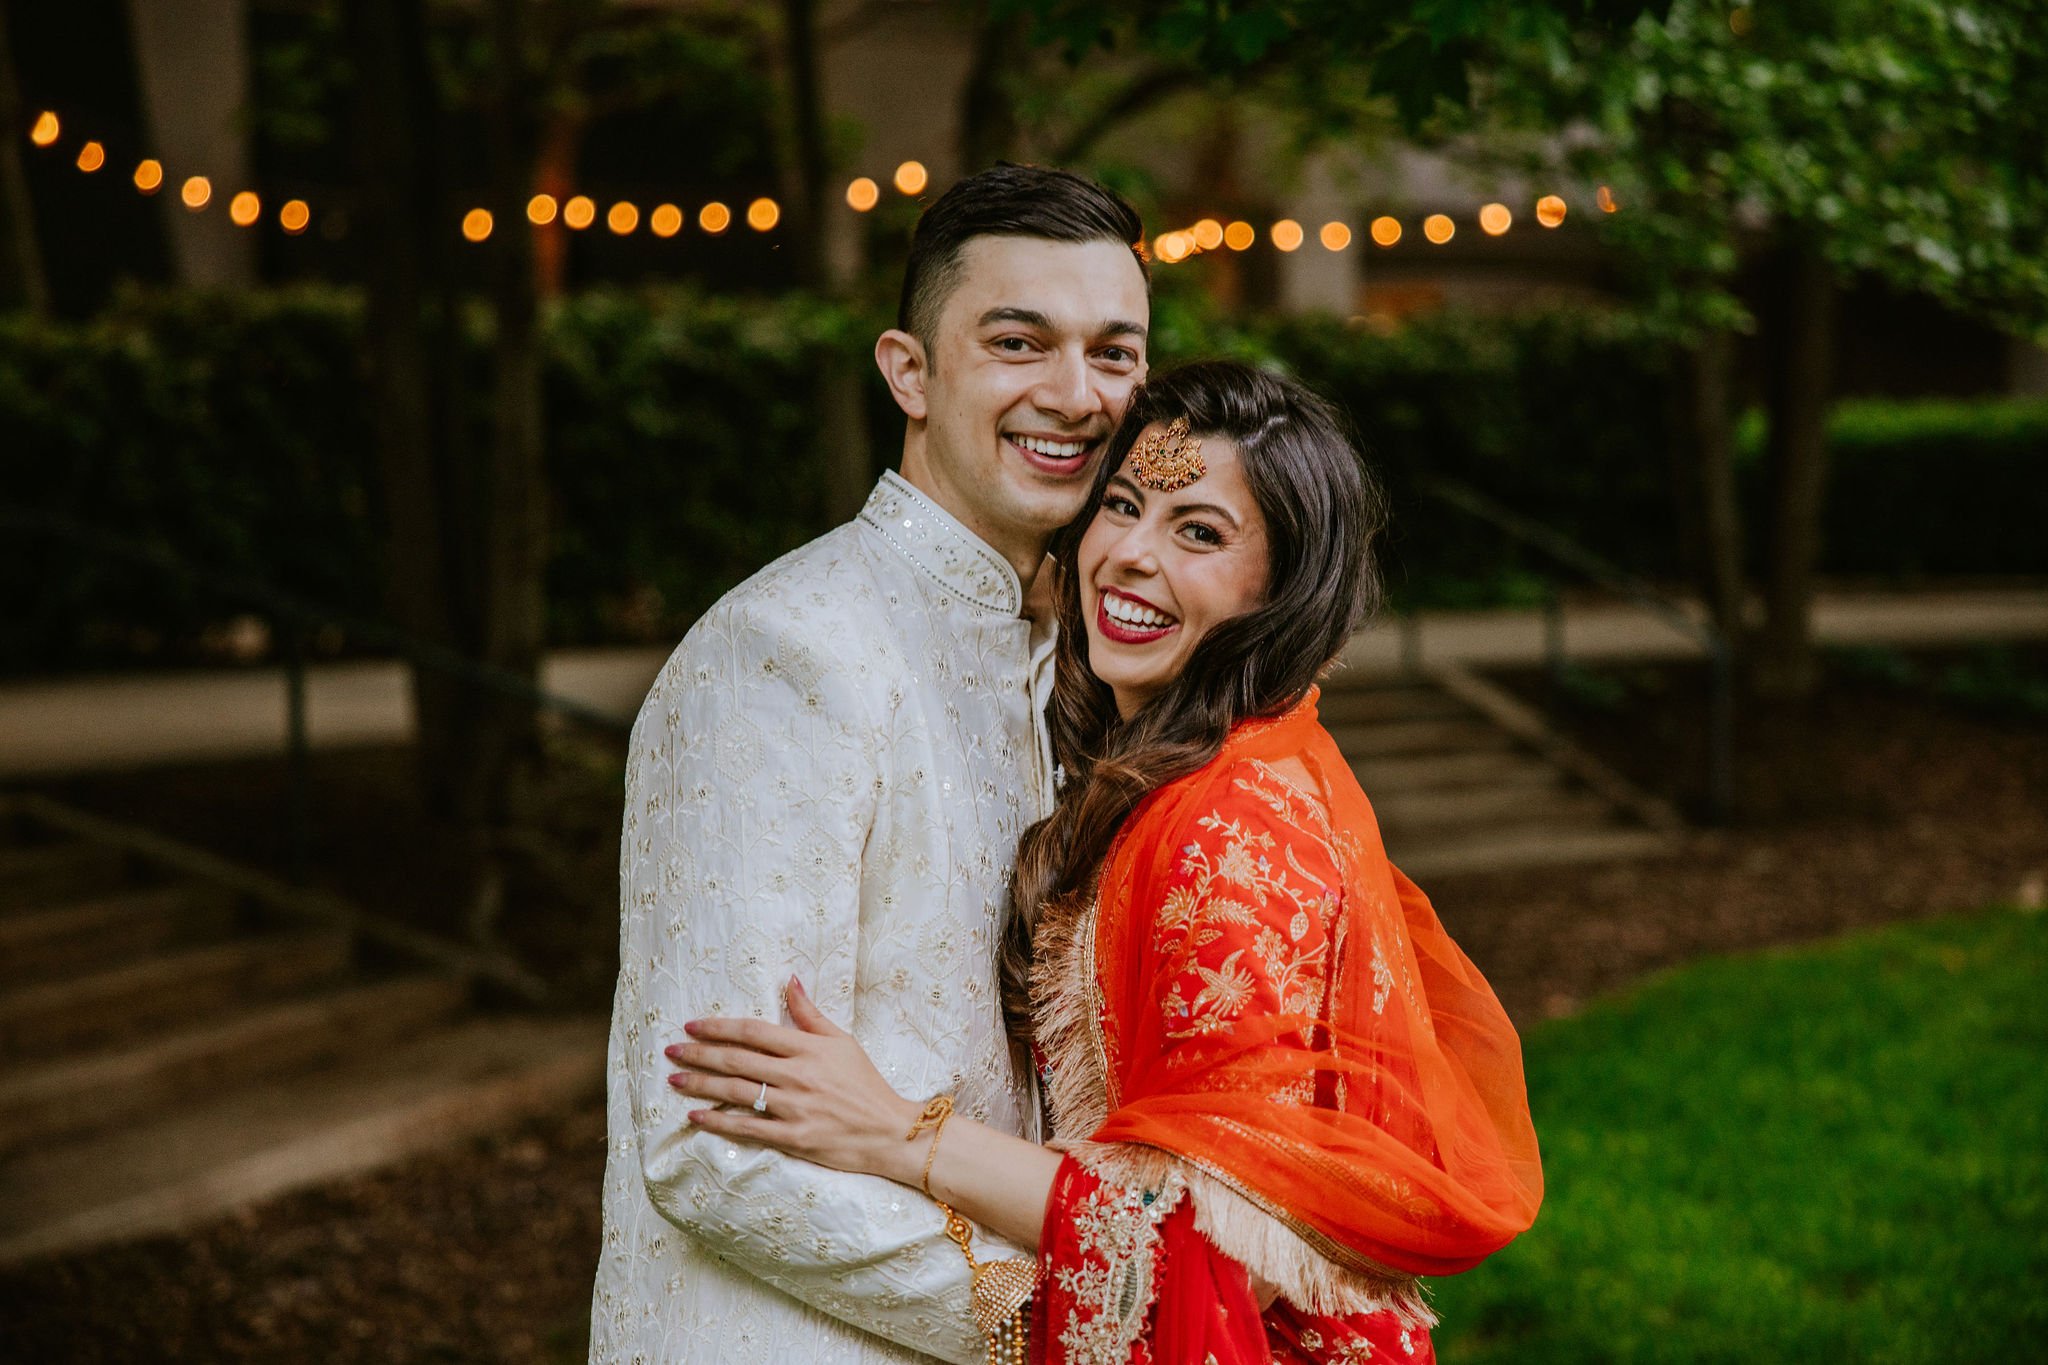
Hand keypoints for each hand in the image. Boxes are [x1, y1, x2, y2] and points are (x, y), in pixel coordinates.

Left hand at [666, 977, 923, 1184]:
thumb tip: (789, 980)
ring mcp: (793, 1108)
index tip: (693, 1025)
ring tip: (674, 1079)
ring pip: (736, 1092)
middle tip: (671, 1050)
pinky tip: (696, 1115)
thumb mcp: (842, 1041)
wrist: (889, 1131)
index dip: (719, 1027)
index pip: (753, 1032)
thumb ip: (810, 1014)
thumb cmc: (866, 1084)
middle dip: (699, 1053)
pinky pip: (747, 1127)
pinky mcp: (792, 1137)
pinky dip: (718, 1121)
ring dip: (700, 1084)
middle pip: (737, 1060)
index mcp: (808, 1048)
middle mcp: (797, 1075)